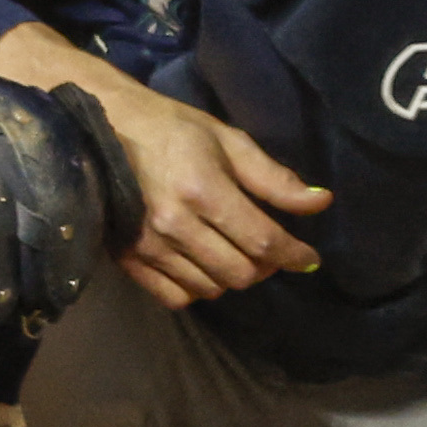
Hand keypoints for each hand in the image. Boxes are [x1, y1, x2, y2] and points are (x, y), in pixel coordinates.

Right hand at [0, 22, 325, 308]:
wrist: (105, 130)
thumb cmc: (174, 130)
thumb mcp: (231, 142)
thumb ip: (275, 178)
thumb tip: (321, 202)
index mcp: (205, 191)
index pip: (262, 240)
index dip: (293, 254)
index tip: (310, 259)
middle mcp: (176, 225)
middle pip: (239, 272)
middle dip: (265, 266)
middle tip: (269, 250)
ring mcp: (148, 247)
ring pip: (210, 288)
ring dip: (233, 277)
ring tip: (238, 255)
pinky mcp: (127, 259)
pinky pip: (173, 297)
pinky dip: (198, 289)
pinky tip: (205, 268)